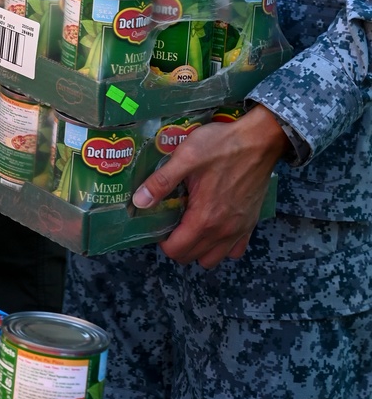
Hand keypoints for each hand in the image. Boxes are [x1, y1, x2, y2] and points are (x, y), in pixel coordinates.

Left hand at [131, 105, 289, 268]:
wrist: (260, 140)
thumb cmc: (222, 146)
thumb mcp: (185, 157)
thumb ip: (161, 182)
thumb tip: (138, 201)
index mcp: (204, 218)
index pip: (177, 250)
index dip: (163, 241)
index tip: (159, 223)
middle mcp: (223, 231)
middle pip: (193, 257)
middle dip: (177, 246)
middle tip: (172, 222)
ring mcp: (239, 229)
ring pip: (214, 258)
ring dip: (199, 249)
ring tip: (191, 226)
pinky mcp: (251, 223)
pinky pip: (235, 249)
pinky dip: (223, 246)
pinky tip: (215, 226)